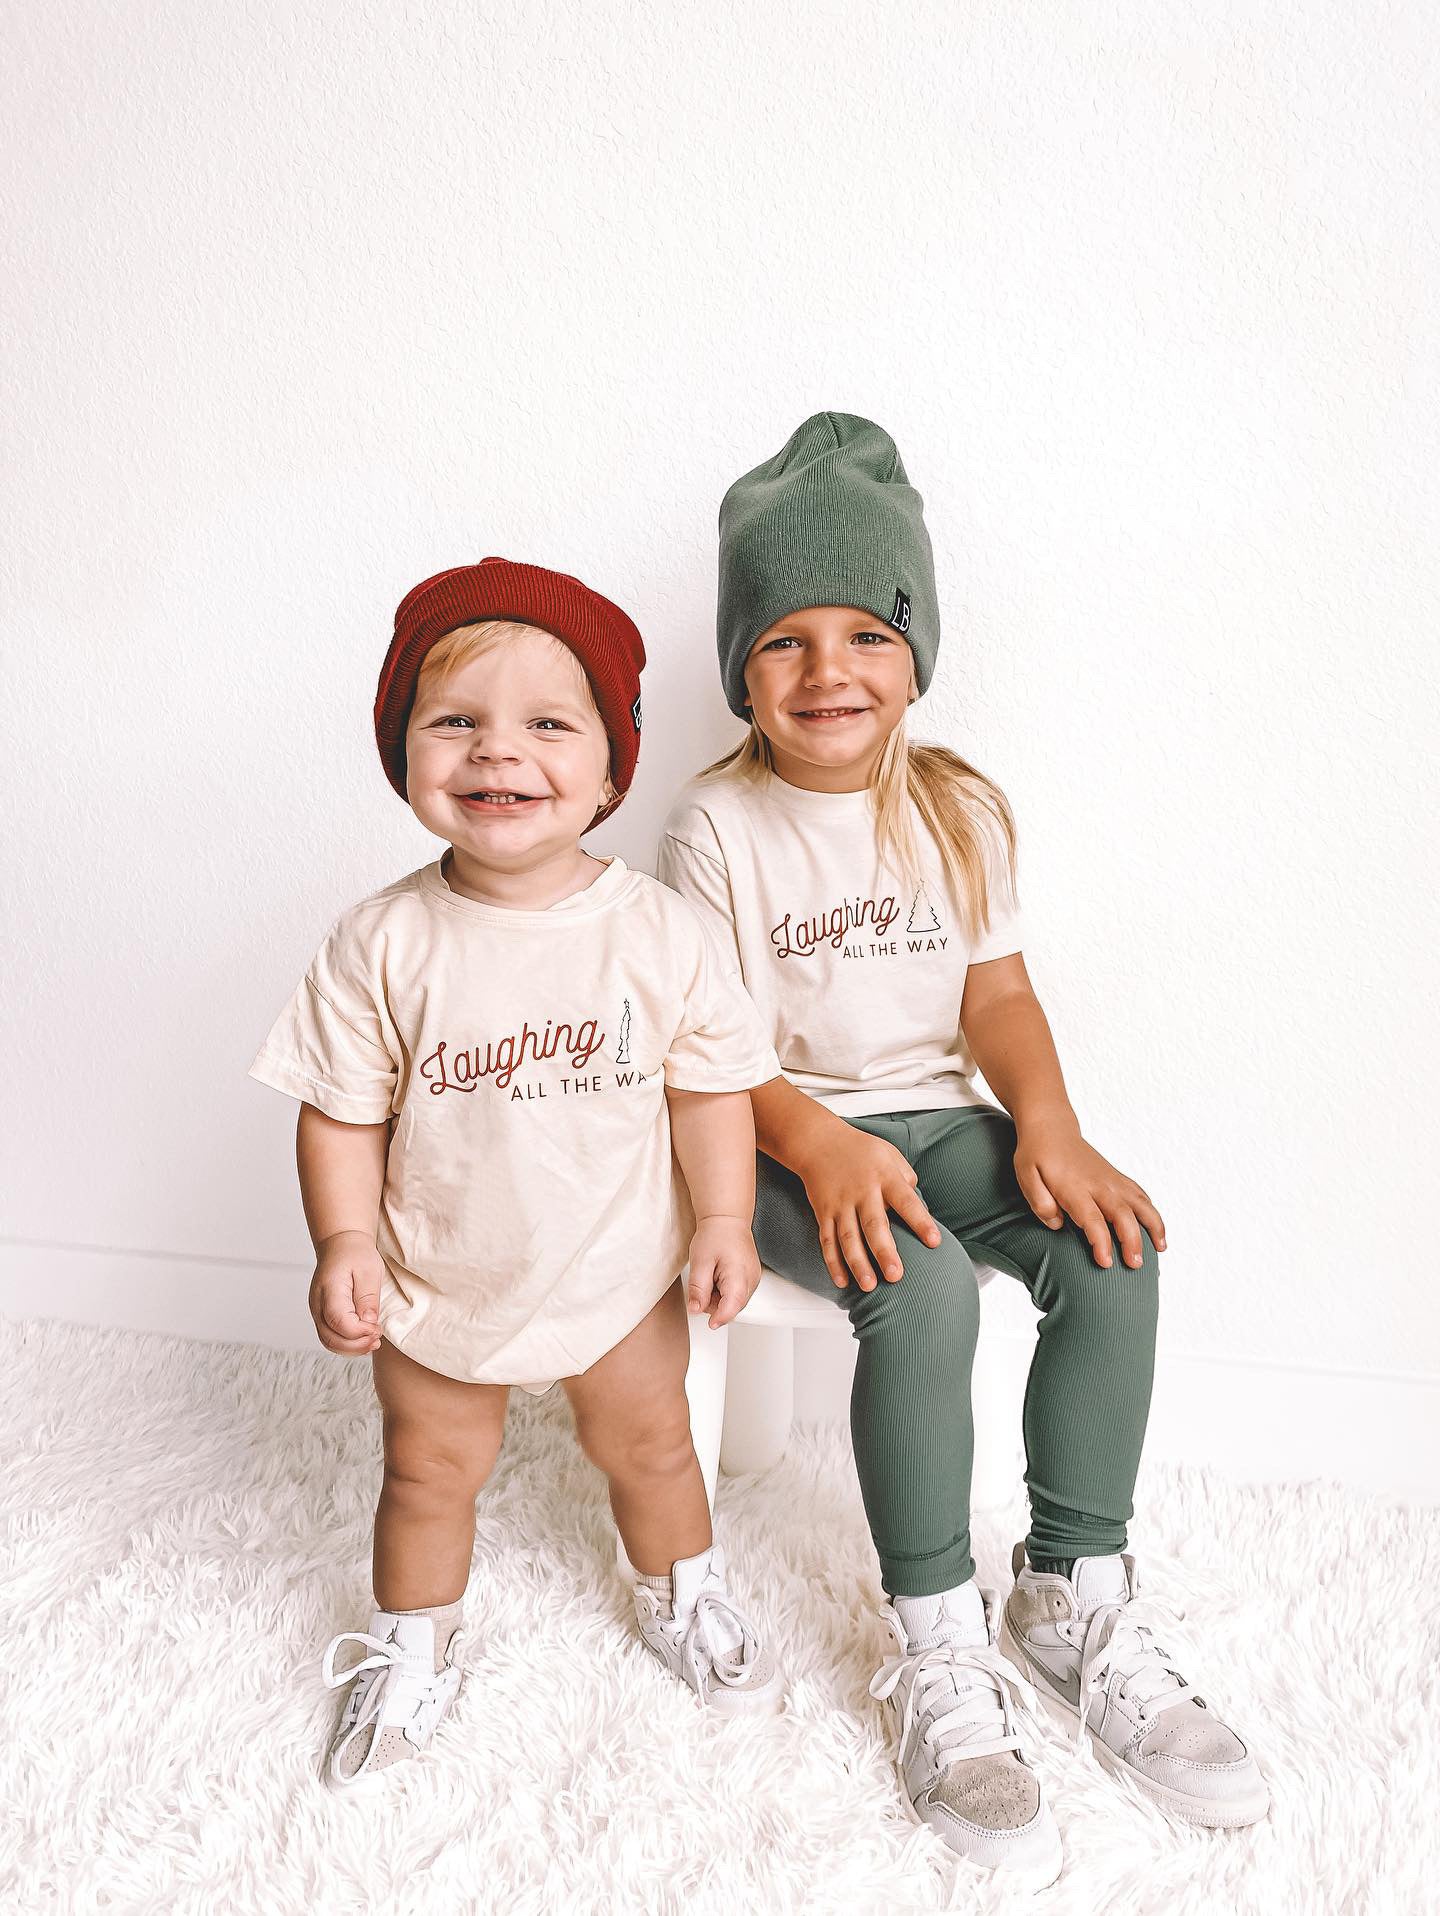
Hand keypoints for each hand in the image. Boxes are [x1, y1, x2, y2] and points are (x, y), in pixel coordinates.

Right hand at [309, 1229, 384, 1354]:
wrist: (341, 1246)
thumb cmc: (355, 1255)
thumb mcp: (369, 1270)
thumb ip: (367, 1297)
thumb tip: (368, 1323)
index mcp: (329, 1289)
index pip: (339, 1321)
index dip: (359, 1332)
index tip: (377, 1328)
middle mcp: (317, 1304)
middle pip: (330, 1338)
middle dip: (356, 1345)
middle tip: (378, 1339)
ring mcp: (317, 1312)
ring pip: (329, 1342)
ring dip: (352, 1349)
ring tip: (373, 1342)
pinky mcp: (322, 1316)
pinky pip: (331, 1337)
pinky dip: (347, 1344)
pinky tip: (364, 1340)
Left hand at [685, 1214, 762, 1328]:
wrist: (727, 1218)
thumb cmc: (716, 1235)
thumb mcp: (700, 1262)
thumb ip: (698, 1289)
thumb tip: (696, 1310)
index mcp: (740, 1276)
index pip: (731, 1309)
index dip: (719, 1318)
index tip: (709, 1324)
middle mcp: (751, 1280)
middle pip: (733, 1307)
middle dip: (715, 1304)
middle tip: (703, 1284)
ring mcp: (753, 1278)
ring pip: (735, 1301)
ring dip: (720, 1297)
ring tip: (711, 1275)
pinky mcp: (751, 1276)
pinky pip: (738, 1292)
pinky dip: (725, 1290)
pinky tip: (718, 1275)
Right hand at [796, 1120, 942, 1291]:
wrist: (818, 1141)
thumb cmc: (861, 1150)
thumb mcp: (890, 1155)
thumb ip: (907, 1180)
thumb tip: (920, 1209)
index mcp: (884, 1176)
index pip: (906, 1201)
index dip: (920, 1222)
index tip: (935, 1242)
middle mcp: (862, 1191)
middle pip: (873, 1225)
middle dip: (884, 1252)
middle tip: (896, 1276)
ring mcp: (840, 1203)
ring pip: (847, 1237)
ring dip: (857, 1263)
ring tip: (869, 1286)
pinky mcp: (823, 1212)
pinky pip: (827, 1240)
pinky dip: (833, 1262)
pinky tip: (842, 1281)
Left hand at [1013, 1115, 1166, 1267]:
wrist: (1051, 1127)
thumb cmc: (1036, 1155)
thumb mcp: (1026, 1176)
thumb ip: (1039, 1201)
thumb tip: (1057, 1223)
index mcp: (1074, 1187)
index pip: (1092, 1218)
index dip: (1101, 1241)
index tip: (1106, 1263)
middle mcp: (1098, 1184)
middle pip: (1122, 1214)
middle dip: (1132, 1240)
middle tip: (1135, 1265)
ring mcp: (1111, 1179)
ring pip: (1140, 1202)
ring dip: (1153, 1225)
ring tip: (1161, 1248)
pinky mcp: (1117, 1177)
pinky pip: (1140, 1194)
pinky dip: (1152, 1212)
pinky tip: (1157, 1230)